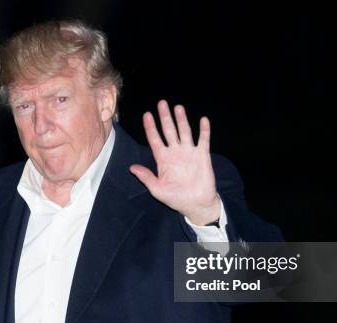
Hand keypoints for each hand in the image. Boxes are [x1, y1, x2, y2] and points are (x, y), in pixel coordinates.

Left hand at [129, 100, 220, 225]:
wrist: (196, 205)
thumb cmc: (176, 198)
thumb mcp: (157, 189)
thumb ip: (146, 177)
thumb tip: (131, 168)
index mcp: (163, 159)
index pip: (155, 139)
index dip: (150, 127)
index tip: (147, 115)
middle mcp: (175, 152)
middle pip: (169, 131)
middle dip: (165, 117)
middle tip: (162, 103)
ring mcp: (189, 152)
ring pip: (184, 132)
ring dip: (181, 120)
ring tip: (178, 107)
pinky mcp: (203, 156)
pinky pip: (203, 140)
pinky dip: (204, 130)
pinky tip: (203, 120)